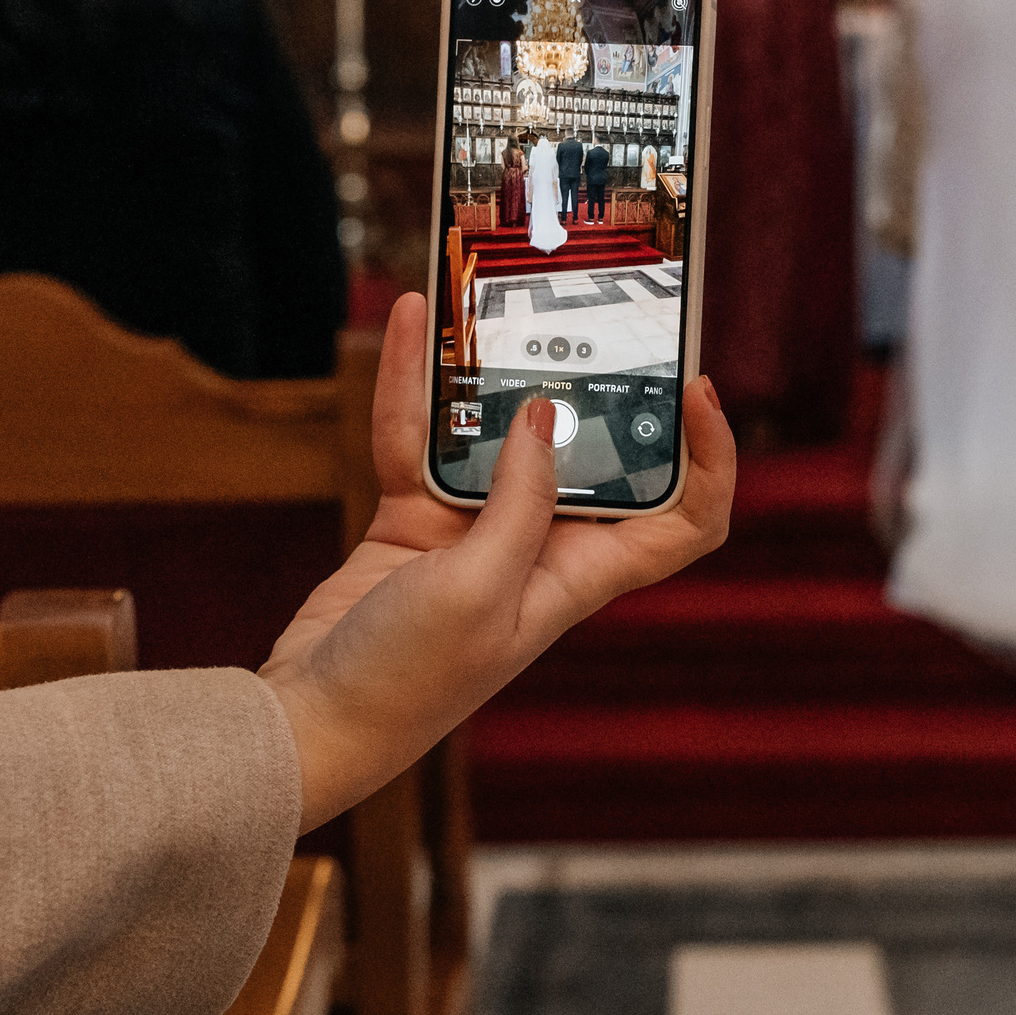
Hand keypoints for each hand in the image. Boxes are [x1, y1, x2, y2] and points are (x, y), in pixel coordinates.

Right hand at [259, 292, 734, 832]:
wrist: (307, 723)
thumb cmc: (404, 683)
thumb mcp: (477, 589)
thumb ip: (520, 501)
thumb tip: (550, 416)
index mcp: (579, 577)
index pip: (681, 520)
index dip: (707, 459)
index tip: (693, 388)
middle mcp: (540, 548)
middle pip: (592, 453)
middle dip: (596, 382)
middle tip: (597, 308)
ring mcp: (476, 531)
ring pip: (500, 430)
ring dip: (499, 367)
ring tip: (500, 291)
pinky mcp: (415, 519)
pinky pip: (423, 436)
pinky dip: (418, 384)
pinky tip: (418, 323)